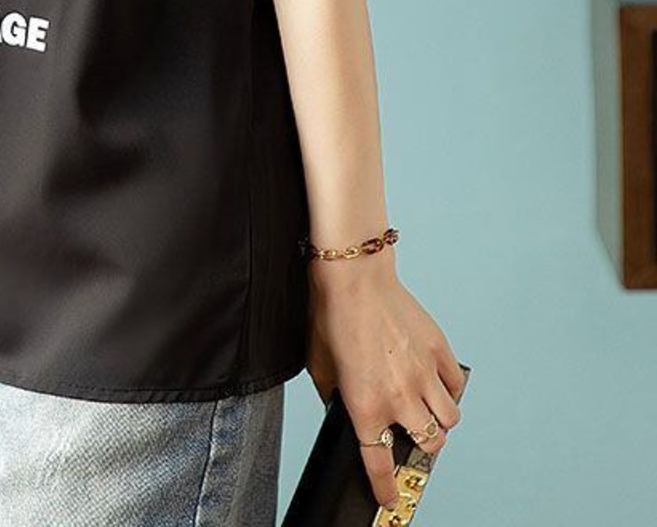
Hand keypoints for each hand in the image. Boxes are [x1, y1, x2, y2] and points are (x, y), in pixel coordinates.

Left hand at [305, 249, 466, 512]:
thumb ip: (332, 396)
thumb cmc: (331, 314)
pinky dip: (449, 390)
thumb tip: (340, 409)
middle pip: (428, 445)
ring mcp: (423, 374)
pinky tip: (434, 382)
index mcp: (366, 404)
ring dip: (439, 423)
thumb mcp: (318, 365)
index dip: (386, 486)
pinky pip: (455, 385)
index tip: (390, 497)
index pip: (379, 461)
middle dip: (420, 449)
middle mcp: (399, 395)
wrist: (353, 274)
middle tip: (410, 438)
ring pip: (449, 421)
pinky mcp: (438, 351)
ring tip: (425, 411)